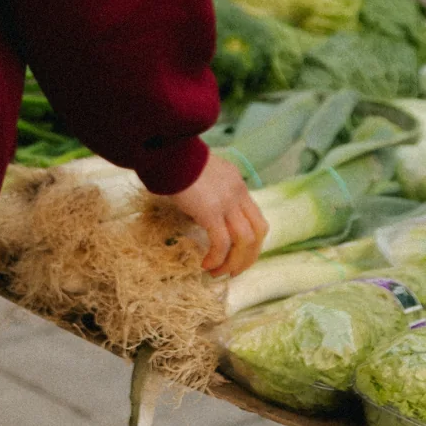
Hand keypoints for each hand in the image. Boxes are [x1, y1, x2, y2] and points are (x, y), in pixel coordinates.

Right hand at [169, 153, 268, 277]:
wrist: (168, 152)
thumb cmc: (177, 162)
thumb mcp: (203, 174)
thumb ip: (210, 192)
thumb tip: (203, 214)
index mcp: (237, 183)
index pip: (256, 218)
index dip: (252, 241)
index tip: (239, 254)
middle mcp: (238, 193)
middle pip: (258, 232)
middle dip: (249, 256)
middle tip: (234, 270)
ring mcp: (227, 202)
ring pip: (245, 241)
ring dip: (234, 262)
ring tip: (218, 273)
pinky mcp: (211, 211)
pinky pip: (222, 243)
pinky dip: (217, 258)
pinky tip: (206, 264)